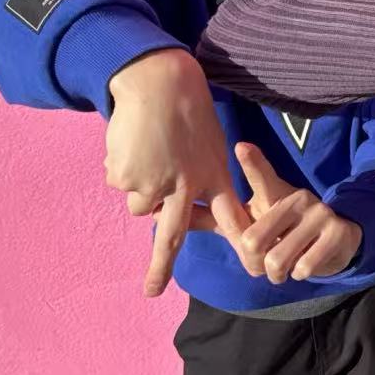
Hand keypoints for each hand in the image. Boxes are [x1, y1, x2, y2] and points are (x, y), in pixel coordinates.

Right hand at [106, 49, 253, 296]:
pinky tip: (134, 144)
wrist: (158, 82)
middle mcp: (184, 185)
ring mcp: (155, 183)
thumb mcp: (209, 143)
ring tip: (150, 151)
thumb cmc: (188, 110)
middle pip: (174, 235)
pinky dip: (122, 168)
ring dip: (140, 186)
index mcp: (212, 174)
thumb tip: (178, 208)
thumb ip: (199, 178)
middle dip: (161, 267)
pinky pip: (120, 183)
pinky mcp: (128, 176)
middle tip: (152, 292)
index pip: (230, 214)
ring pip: (140, 206)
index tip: (254, 264)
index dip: (242, 240)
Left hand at [187, 142, 362, 282]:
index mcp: (273, 192)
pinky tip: (306, 263)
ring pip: (278, 260)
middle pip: (253, 243)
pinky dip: (300, 273)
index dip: (252, 161)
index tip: (241, 146)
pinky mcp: (338, 232)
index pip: (261, 176)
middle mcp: (297, 197)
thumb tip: (159, 214)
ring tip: (284, 265)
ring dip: (277, 272)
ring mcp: (319, 214)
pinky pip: (304, 267)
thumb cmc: (280, 227)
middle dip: (254, 263)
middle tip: (263, 263)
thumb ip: (209, 217)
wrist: (334, 238)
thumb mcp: (249, 219)